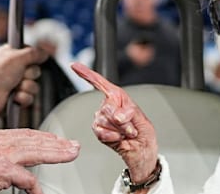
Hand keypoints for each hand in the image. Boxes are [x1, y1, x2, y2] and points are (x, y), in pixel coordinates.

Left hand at [0, 44, 47, 115]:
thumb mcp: (18, 56)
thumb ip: (34, 53)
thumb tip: (45, 53)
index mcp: (12, 56)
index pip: (31, 55)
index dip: (31, 58)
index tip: (27, 59)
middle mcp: (14, 69)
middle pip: (35, 71)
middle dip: (29, 74)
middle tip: (20, 74)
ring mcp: (15, 84)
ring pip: (34, 86)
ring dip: (26, 87)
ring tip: (15, 87)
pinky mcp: (16, 98)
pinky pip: (29, 98)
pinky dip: (22, 97)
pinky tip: (14, 96)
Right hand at [0, 128, 79, 192]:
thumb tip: (9, 160)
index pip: (27, 134)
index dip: (45, 137)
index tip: (58, 139)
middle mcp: (2, 142)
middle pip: (36, 140)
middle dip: (57, 143)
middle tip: (74, 146)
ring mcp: (3, 154)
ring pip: (37, 151)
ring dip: (57, 154)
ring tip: (71, 155)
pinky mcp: (3, 170)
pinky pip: (26, 179)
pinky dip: (35, 188)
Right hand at [70, 62, 158, 182]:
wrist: (140, 153)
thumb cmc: (144, 136)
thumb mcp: (143, 120)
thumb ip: (130, 113)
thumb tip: (117, 115)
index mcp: (119, 98)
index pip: (101, 83)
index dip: (87, 74)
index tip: (75, 66)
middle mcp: (108, 106)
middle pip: (107, 107)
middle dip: (122, 120)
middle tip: (130, 127)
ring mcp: (101, 119)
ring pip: (104, 120)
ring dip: (119, 130)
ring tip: (126, 133)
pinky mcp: (98, 131)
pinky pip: (101, 132)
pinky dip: (113, 137)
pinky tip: (118, 138)